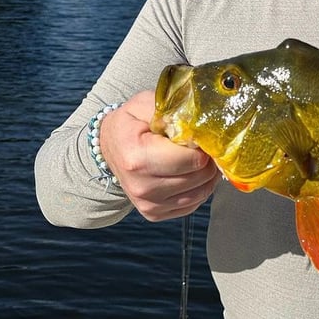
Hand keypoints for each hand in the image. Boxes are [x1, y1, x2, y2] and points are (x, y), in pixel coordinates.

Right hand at [99, 91, 220, 220]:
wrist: (110, 146)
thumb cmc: (131, 122)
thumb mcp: (146, 105)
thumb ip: (173, 111)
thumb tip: (200, 124)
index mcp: (139, 157)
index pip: (193, 159)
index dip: (204, 144)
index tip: (200, 134)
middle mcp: (142, 186)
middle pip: (200, 177)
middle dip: (208, 159)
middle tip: (202, 145)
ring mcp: (147, 204)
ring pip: (201, 193)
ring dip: (207, 175)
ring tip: (198, 157)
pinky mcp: (154, 214)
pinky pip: (193, 204)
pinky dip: (199, 188)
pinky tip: (191, 172)